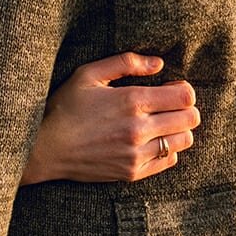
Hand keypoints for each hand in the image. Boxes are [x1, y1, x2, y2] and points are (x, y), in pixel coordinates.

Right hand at [22, 53, 198, 185]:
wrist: (44, 148)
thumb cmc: (64, 107)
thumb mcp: (88, 74)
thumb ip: (126, 63)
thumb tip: (158, 63)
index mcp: (131, 101)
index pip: (185, 97)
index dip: (184, 89)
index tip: (172, 87)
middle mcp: (138, 129)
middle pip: (191, 119)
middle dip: (186, 108)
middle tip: (170, 105)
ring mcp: (136, 154)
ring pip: (184, 141)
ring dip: (178, 129)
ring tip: (161, 123)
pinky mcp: (132, 172)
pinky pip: (168, 160)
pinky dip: (167, 149)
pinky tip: (150, 141)